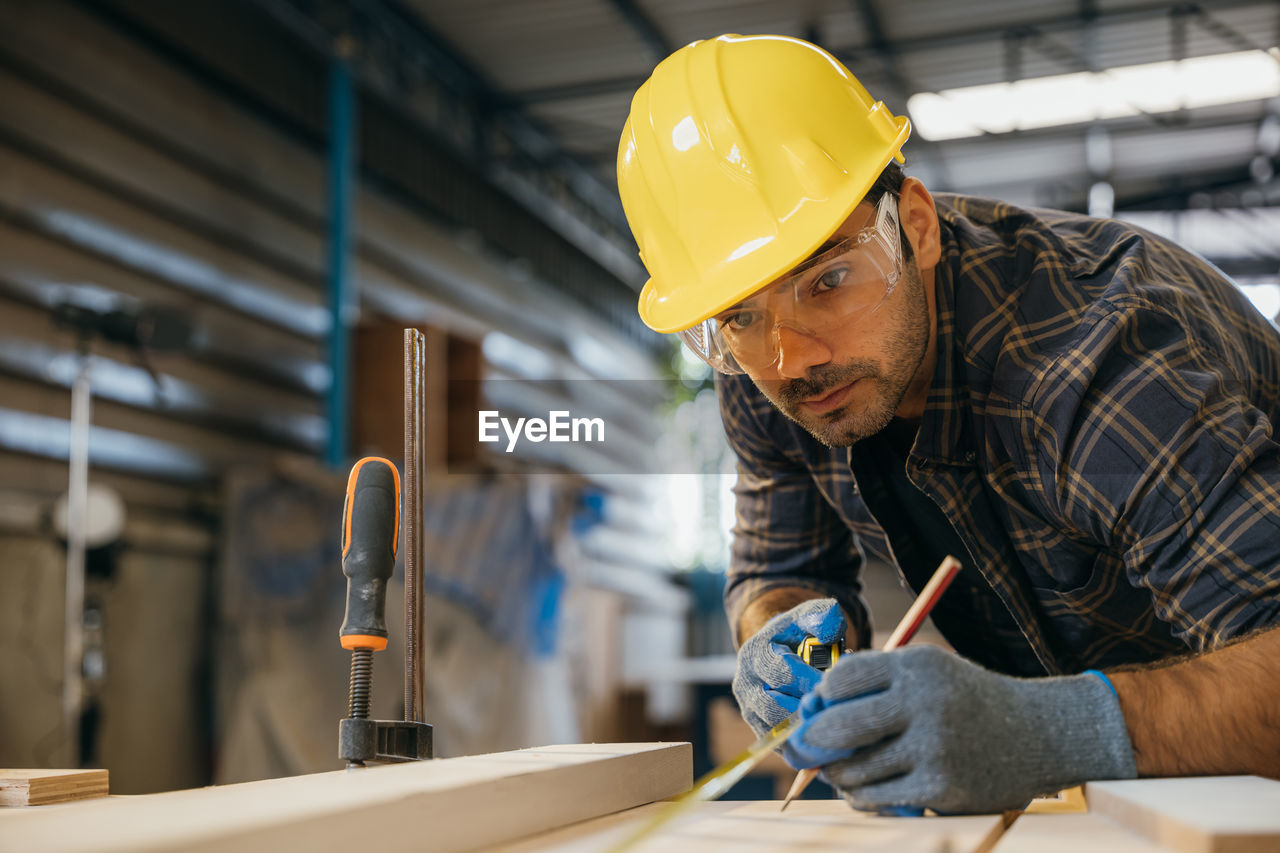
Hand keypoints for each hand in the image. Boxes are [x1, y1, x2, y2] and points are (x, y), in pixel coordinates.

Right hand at [731, 598, 844, 764]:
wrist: (779, 651)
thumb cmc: (799, 634)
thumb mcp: (808, 617)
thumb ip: (821, 616)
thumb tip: (829, 629)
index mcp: (755, 655)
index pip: (784, 674)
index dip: (814, 681)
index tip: (841, 686)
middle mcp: (745, 684)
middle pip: (777, 708)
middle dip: (810, 711)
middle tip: (841, 713)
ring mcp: (750, 710)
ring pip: (778, 732)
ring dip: (808, 733)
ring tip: (838, 730)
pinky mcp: (760, 731)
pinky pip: (782, 748)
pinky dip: (805, 748)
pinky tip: (831, 745)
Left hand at [789, 645, 1136, 813]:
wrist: (1037, 735)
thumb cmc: (965, 701)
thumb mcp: (927, 672)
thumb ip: (874, 684)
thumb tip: (811, 710)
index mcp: (917, 666)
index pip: (842, 679)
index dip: (821, 698)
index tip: (817, 709)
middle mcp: (925, 702)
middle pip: (838, 725)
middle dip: (814, 740)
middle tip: (808, 747)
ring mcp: (934, 747)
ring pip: (854, 768)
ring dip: (837, 774)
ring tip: (841, 771)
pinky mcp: (941, 788)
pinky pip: (876, 797)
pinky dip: (860, 797)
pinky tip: (864, 791)